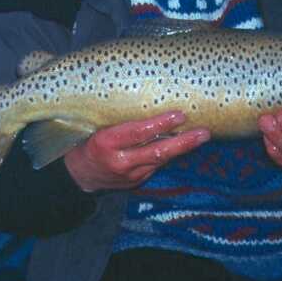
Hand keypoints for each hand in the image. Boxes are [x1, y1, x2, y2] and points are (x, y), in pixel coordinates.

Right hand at [64, 110, 210, 191]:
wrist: (78, 176)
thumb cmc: (87, 141)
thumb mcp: (98, 127)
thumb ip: (121, 120)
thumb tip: (149, 99)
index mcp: (107, 143)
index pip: (139, 133)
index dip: (161, 124)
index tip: (180, 114)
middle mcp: (121, 161)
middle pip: (157, 151)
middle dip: (183, 142)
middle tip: (203, 133)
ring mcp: (130, 176)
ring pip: (161, 160)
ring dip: (182, 148)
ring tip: (201, 136)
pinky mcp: (136, 182)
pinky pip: (157, 165)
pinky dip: (170, 154)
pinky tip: (184, 145)